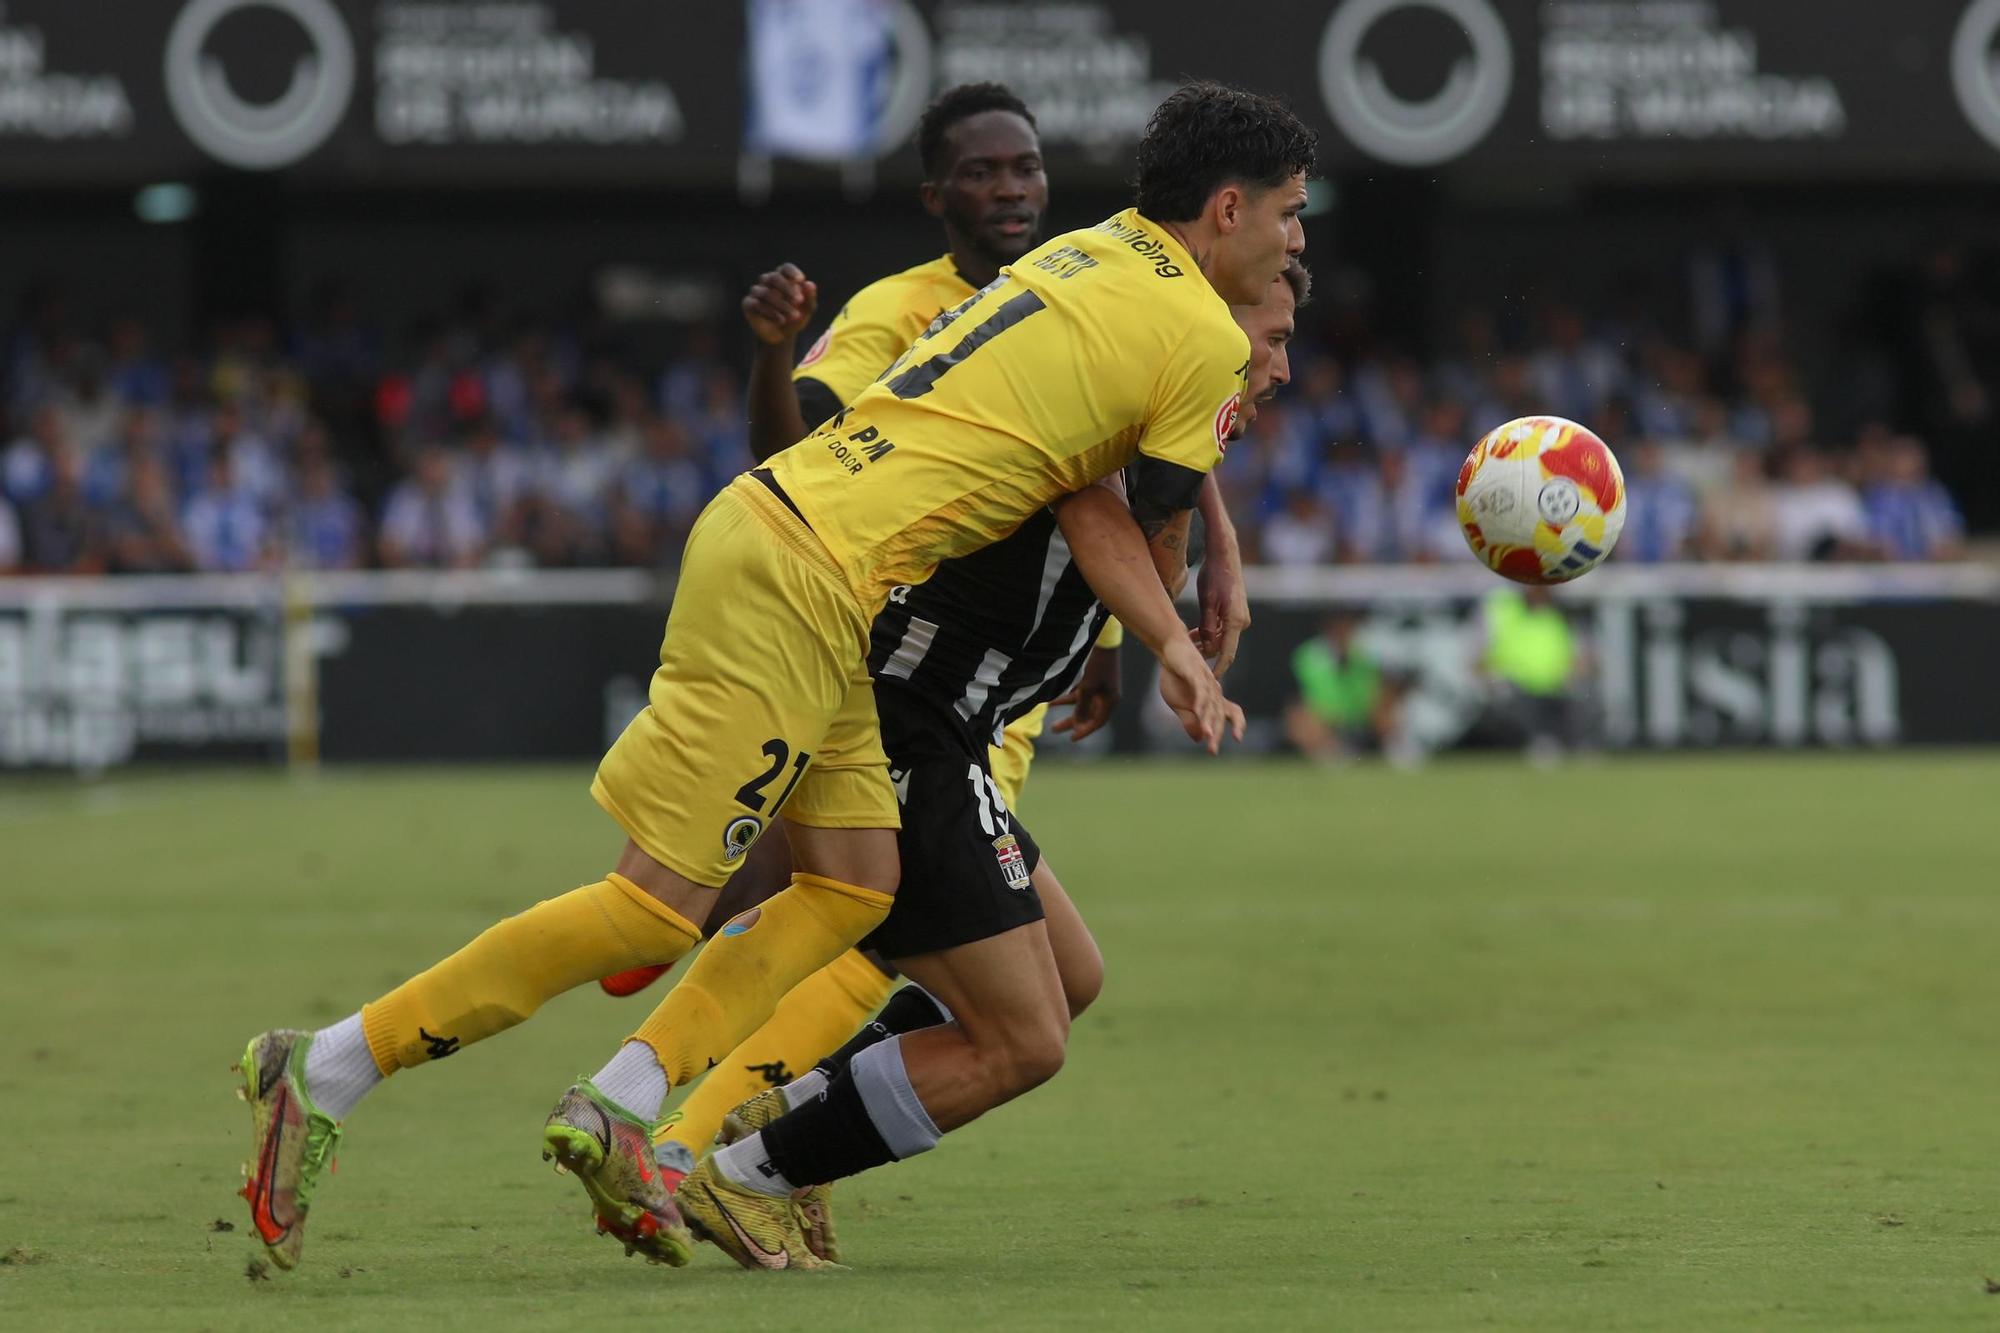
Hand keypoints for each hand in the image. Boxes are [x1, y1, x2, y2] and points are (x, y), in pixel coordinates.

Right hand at [742, 264, 817, 345]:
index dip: (792, 272)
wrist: (782, 336)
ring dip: (781, 305)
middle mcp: (767, 281)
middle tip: (799, 300)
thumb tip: (810, 284)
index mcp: (783, 278)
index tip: (801, 280)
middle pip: (774, 277)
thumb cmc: (795, 318)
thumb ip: (810, 297)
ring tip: (794, 316)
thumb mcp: (806, 310)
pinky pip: (755, 304)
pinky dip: (770, 312)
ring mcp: (756, 292)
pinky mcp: (748, 304)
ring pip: (765, 293)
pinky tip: (781, 320)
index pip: (785, 268)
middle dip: (787, 288)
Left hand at [1049, 644, 1121, 741]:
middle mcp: (1107, 696)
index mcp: (1110, 701)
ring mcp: (1101, 687)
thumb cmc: (1098, 664)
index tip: (1071, 738)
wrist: (1105, 640)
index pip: (1097, 722)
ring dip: (1066, 706)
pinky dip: (1068, 695)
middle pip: (1088, 714)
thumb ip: (1082, 707)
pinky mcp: (1094, 678)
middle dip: (1071, 721)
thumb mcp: (1088, 688)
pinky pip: (1080, 691)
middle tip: (1053, 729)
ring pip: (1081, 702)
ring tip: (1048, 707)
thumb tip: (1078, 723)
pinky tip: (1055, 695)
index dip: (1084, 731)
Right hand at [1157, 639, 1244, 755]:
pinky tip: (1198, 712)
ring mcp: (1206, 682)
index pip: (1231, 713)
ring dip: (1209, 722)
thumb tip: (1200, 739)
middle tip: (1212, 751)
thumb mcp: (1179, 704)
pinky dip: (1200, 703)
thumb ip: (1189, 721)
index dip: (1237, 725)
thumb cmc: (1176, 676)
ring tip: (1209, 737)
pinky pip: (1200, 690)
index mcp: (1213, 698)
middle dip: (1217, 734)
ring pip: (1210, 705)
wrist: (1169, 649)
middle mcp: (1214, 691)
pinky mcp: (1195, 673)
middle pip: (1220, 714)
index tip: (1236, 740)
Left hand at [1194, 538, 1250, 677]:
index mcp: (1235, 621)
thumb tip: (1207, 646)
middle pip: (1222, 647)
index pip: (1227, 654)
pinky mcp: (1236, 613)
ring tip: (1188, 640)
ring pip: (1222, 639)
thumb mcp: (1206, 601)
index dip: (1217, 669)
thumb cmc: (1214, 575)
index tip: (1208, 681)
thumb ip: (1207, 625)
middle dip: (1205, 652)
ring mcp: (1240, 617)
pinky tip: (1196, 632)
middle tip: (1185, 654)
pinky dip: (1211, 633)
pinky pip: (1224, 630)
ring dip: (1206, 642)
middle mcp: (1241, 622)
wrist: (1225, 555)